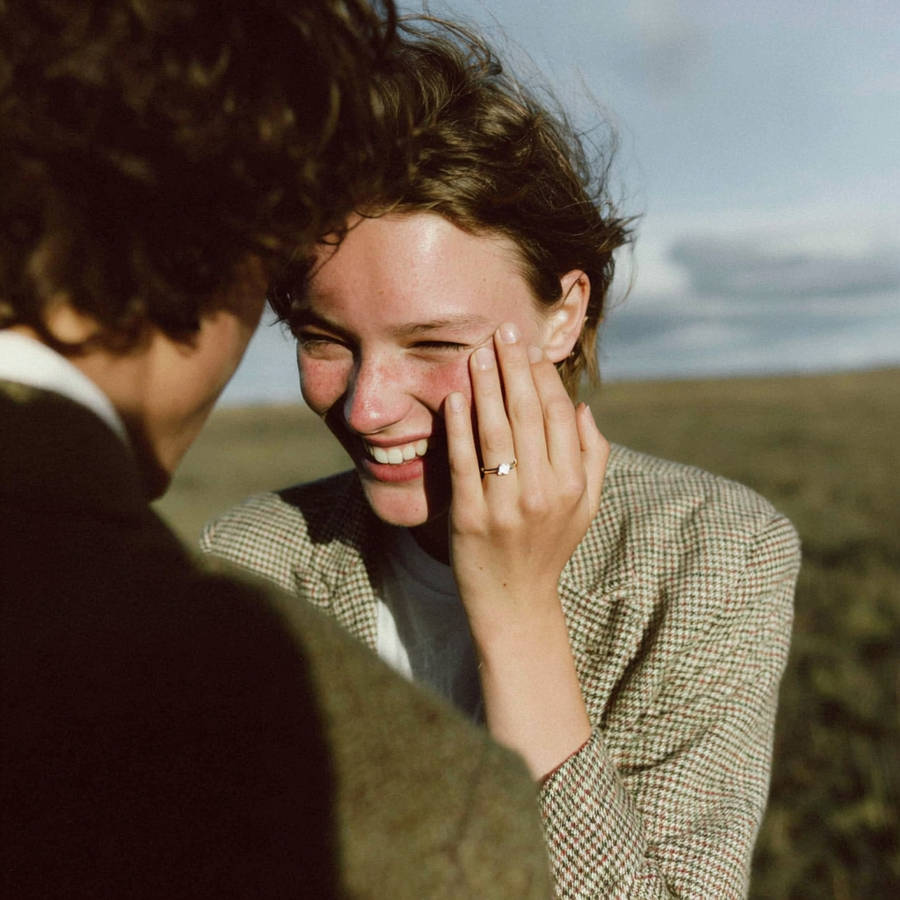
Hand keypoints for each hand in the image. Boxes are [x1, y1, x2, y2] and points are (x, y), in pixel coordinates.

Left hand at [443, 320, 609, 776]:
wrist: (516, 603)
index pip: (559, 416)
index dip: (543, 378)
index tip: (529, 348)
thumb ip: (592, 458)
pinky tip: (454, 396)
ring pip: (495, 432)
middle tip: (502, 332)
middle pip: (528, 415)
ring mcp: (505, 504)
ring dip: (485, 387)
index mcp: (573, 484)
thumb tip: (583, 409)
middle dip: (514, 368)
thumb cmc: (550, 549)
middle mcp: (543, 491)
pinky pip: (463, 462)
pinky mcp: (469, 516)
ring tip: (477, 353)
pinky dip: (458, 427)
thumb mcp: (585, 508)